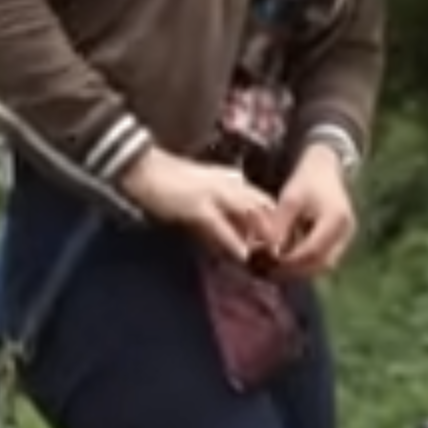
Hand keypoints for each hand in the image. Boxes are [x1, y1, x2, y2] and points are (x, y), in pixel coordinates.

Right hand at [116, 148, 279, 261]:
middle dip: (275, 232)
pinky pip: (221, 226)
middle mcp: (230, 183)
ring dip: (260, 238)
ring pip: (248, 215)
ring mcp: (214, 193)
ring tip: (270, 259)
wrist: (144, 169)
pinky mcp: (197, 205)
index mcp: (233, 179)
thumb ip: (223, 213)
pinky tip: (242, 256)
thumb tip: (239, 240)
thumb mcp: (204, 196)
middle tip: (283, 257)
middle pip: (263, 208)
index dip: (276, 223)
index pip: (264, 201)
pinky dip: (233, 241)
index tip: (284, 245)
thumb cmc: (170, 185)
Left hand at [273, 144, 357, 278]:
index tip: (271, 262)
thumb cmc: (306, 182)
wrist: (324, 171)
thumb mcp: (290, 199)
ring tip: (279, 266)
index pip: (313, 250)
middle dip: (296, 269)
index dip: (291, 261)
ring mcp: (346, 237)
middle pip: (321, 262)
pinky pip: (325, 259)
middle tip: (272, 269)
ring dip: (302, 268)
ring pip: (324, 264)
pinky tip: (290, 259)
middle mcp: (346, 231)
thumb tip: (270, 253)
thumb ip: (280, 226)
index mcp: (336, 218)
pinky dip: (307, 262)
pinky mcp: (342, 241)